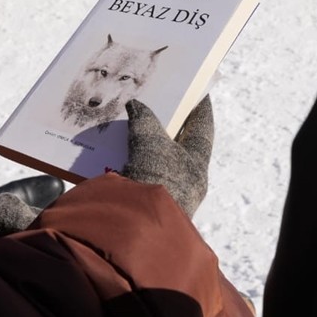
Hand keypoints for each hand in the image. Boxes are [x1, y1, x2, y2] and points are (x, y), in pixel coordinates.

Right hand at [121, 96, 212, 217]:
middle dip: (168, 126)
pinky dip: (129, 160)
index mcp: (197, 164)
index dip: (201, 110)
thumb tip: (136, 105)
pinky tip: (114, 149)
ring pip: (157, 160)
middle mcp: (186, 180)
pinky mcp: (144, 203)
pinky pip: (138, 173)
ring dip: (145, 143)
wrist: (136, 224)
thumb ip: (143, 120)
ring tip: (130, 122)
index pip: (203, 129)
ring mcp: (166, 194)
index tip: (201, 93)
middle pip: (179, 145)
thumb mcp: (148, 140)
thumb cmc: (154, 177)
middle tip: (158, 103)